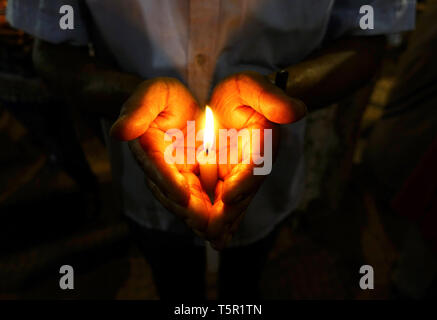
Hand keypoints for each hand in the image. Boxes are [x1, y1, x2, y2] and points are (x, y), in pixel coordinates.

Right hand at [110, 78, 211, 233]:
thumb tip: (119, 131)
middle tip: (206, 224)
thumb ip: (138, 109)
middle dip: (188, 210)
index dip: (168, 182)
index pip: (156, 168)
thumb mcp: (153, 94)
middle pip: (172, 194)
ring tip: (218, 232)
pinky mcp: (191, 182)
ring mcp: (176, 178)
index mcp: (149, 149)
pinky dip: (212, 215)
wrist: (173, 108)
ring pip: (186, 203)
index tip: (183, 195)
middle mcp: (160, 170)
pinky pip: (201, 201)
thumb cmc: (161, 97)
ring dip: (201, 219)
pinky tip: (226, 230)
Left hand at [206, 71, 305, 248]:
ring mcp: (242, 175)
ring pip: (236, 202)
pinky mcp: (230, 181)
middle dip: (230, 212)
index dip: (244, 179)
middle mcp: (256, 164)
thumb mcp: (252, 87)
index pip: (257, 163)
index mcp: (263, 142)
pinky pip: (225, 202)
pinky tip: (214, 236)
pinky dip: (221, 219)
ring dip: (225, 222)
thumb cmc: (245, 92)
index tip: (228, 195)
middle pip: (245, 191)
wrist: (238, 103)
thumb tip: (296, 111)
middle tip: (214, 230)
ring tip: (213, 239)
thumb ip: (272, 98)